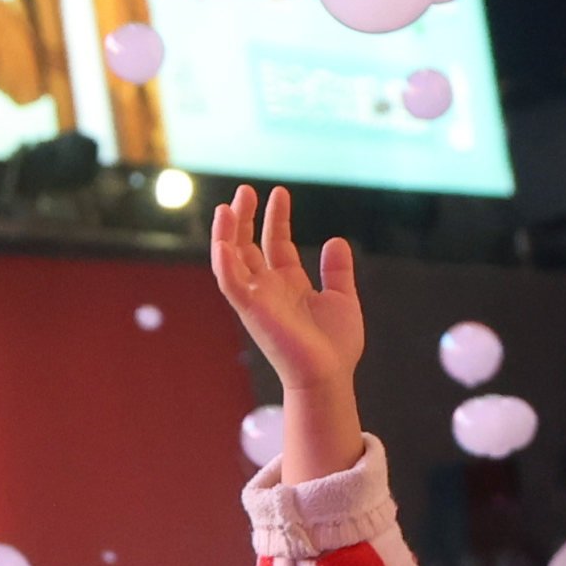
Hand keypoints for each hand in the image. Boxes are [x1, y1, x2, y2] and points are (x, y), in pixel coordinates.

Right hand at [209, 184, 368, 482]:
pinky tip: (224, 241)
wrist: (330, 375)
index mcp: (289, 283)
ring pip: (232, 259)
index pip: (275, 243)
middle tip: (245, 190)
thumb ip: (336, 271)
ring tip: (228, 206)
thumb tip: (336, 240)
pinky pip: (230, 284)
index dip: (276, 217)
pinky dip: (223, 262)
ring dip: (227, 233)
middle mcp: (268, 288)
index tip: (279, 193)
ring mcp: (257, 298)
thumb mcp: (342, 299)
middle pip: (248, 245)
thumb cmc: (336, 345)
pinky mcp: (251, 311)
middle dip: (245, 218)